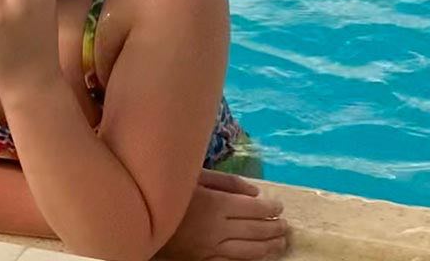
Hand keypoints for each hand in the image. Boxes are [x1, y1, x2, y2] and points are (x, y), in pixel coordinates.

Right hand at [158, 169, 288, 260]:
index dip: (271, 208)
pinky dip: (250, 260)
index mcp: (216, 204)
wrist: (142, 219)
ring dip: (269, 247)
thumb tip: (256, 192)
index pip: (253, 208)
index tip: (279, 207)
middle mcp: (217, 228)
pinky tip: (260, 257)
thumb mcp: (197, 177)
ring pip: (248, 251)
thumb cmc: (172, 192)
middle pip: (255, 230)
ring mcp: (210, 248)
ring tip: (281, 243)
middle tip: (286, 226)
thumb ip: (227, 182)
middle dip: (274, 228)